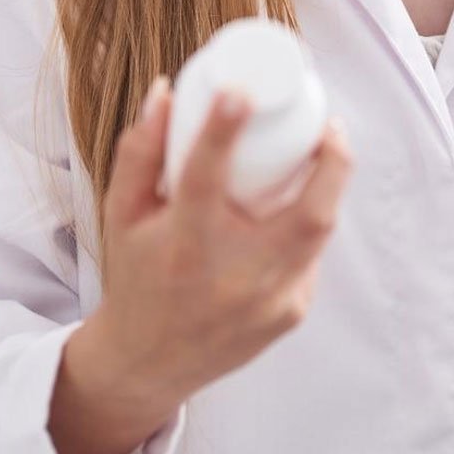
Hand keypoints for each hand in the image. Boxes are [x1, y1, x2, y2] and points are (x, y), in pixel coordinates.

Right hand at [87, 75, 353, 404]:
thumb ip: (140, 152)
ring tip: (325, 151)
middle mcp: (232, 278)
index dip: (222, 131)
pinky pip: (310, 258)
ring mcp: (269, 302)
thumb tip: (168, 91)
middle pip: (308, 216)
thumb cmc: (136, 275)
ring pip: (320, 233)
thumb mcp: (121, 214)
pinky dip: (307, 227)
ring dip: (329, 187)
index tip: (240, 92)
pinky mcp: (289, 315)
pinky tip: (299, 207)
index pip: (204, 179)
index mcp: (183, 246)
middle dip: (332, 163)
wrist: (148, 362)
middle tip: (329, 124)